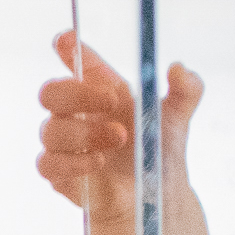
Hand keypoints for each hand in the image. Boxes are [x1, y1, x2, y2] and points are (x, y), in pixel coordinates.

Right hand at [36, 37, 204, 220]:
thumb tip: (177, 68)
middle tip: (113, 101)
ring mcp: (66, 144)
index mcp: (102, 88)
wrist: (157, 195)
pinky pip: (47, 164)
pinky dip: (72, 162)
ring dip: (85, 133)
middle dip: (78, 93)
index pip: (77, 60)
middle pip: (50, 92)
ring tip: (119, 138)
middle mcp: (78, 112)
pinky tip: (98, 162)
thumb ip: (187, 88)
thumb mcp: (179, 115)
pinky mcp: (60, 174)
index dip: (67, 47)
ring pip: (49, 130)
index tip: (66, 39)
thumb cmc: (160, 147)